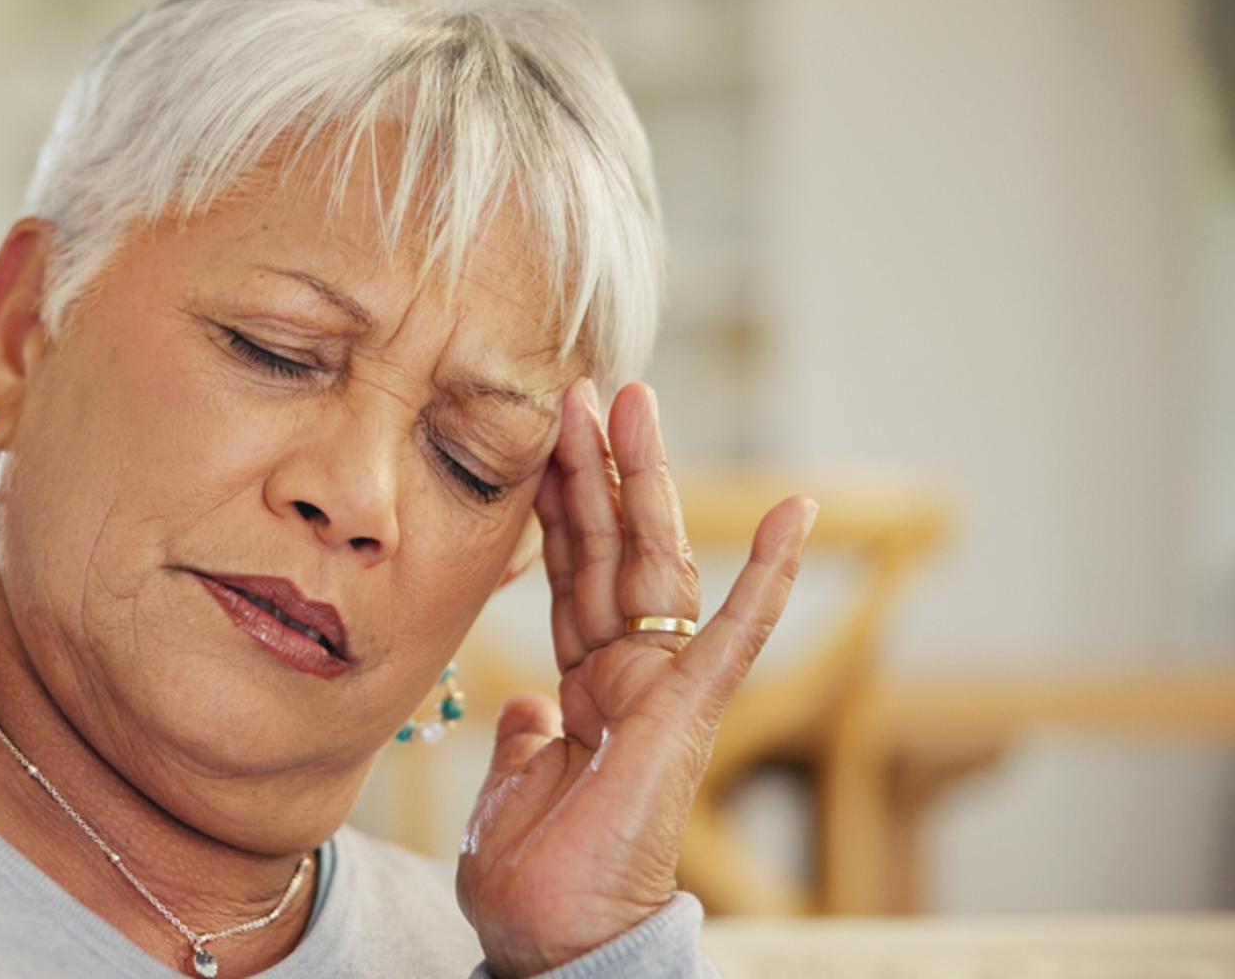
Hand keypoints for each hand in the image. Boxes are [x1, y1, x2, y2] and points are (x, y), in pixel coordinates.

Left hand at [454, 378, 817, 976]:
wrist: (554, 943)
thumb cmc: (534, 881)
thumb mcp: (512, 786)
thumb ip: (524, 736)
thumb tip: (521, 702)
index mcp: (585, 688)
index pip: (573, 574)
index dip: (560, 503)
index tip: (547, 431)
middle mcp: (628, 677)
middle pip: (613, 549)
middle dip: (599, 465)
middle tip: (591, 385)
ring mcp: (662, 690)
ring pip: (654, 566)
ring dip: (648, 483)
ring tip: (639, 403)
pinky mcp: (690, 714)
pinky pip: (735, 635)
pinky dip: (768, 575)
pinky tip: (795, 514)